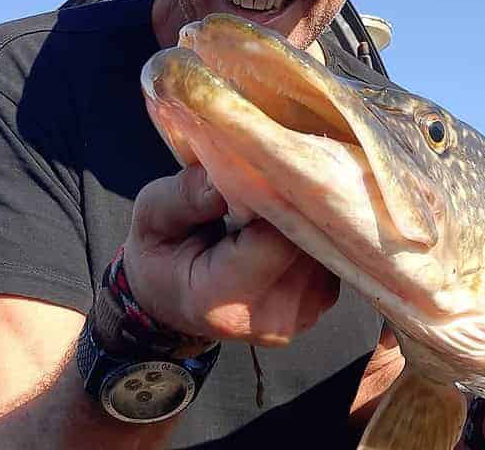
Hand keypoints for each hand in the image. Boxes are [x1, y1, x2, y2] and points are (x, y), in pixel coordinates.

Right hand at [123, 164, 340, 345]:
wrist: (172, 300)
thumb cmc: (162, 253)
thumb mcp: (152, 216)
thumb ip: (186, 195)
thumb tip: (230, 171)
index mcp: (221, 300)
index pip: (276, 238)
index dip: (276, 196)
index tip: (262, 168)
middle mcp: (268, 317)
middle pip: (307, 240)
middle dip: (295, 201)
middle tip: (273, 171)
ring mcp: (299, 315)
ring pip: (326, 244)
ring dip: (306, 214)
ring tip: (275, 198)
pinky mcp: (319, 304)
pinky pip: (331, 252)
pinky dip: (311, 230)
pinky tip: (285, 220)